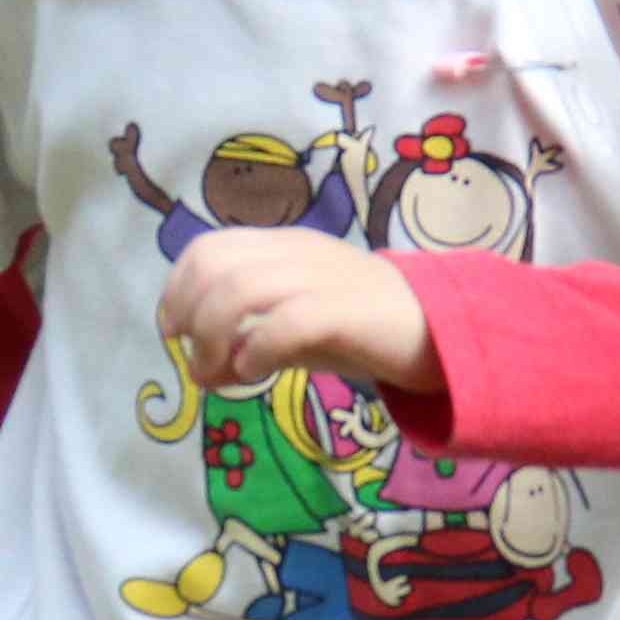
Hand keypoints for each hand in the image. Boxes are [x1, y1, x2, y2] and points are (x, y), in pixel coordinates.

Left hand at [160, 226, 434, 396]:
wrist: (444, 328)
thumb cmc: (367, 328)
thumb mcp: (300, 326)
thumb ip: (252, 339)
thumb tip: (203, 370)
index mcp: (283, 246)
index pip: (209, 247)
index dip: (178, 288)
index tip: (175, 331)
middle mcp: (297, 253)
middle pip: (214, 264)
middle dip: (189, 314)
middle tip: (197, 358)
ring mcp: (321, 277)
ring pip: (238, 289)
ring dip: (214, 338)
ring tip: (222, 373)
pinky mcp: (345, 310)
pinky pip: (283, 323)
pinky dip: (256, 351)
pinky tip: (256, 373)